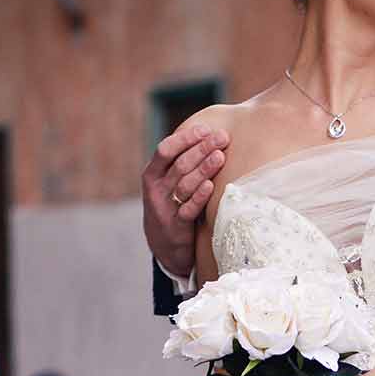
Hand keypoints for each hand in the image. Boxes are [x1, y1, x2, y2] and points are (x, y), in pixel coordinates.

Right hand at [142, 125, 229, 277]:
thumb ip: (179, 163)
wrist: (164, 246)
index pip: (165, 150)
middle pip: (179, 164)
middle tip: (222, 137)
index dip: (185, 138)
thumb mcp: (167, 184)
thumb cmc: (172, 205)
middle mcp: (156, 190)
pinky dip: (199, 197)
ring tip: (221, 156)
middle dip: (202, 148)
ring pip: (185, 184)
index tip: (205, 129)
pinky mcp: (176, 226)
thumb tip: (208, 134)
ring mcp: (165, 209)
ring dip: (204, 168)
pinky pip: (188, 209)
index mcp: (152, 174)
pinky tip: (211, 185)